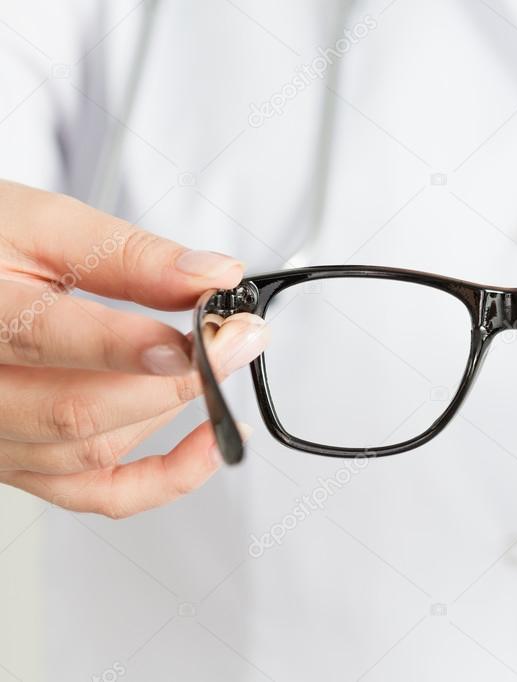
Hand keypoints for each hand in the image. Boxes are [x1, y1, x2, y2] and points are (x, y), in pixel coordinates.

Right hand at [0, 180, 268, 517]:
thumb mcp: (41, 223)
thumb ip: (129, 254)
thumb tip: (211, 275)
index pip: (44, 339)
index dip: (131, 346)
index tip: (204, 334)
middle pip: (77, 410)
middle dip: (177, 378)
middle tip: (238, 339)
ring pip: (90, 450)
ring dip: (168, 411)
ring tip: (212, 362)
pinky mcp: (21, 463)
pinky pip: (94, 493)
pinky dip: (163, 479)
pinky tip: (210, 444)